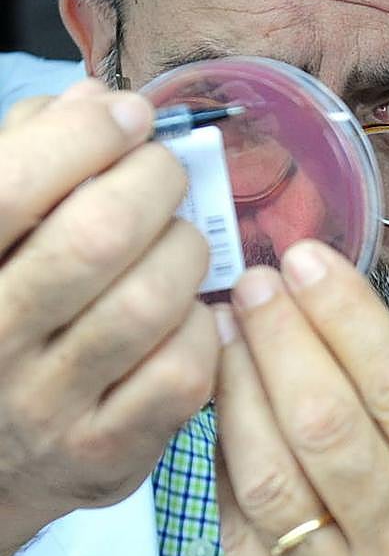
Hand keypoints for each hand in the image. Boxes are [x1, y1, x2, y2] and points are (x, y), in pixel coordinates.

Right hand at [0, 80, 217, 555]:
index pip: (9, 188)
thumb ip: (28, 159)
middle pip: (96, 237)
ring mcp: (43, 406)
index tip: (129, 116)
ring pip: (147, 304)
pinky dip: (203, 329)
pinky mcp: (104, 454)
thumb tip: (96, 101)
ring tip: (182, 241)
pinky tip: (190, 313)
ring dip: (184, 252)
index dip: (83, 135)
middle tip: (168, 173)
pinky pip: (181, 373)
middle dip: (153, 184)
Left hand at [214, 240, 388, 555]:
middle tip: (253, 284)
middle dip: (280, 336)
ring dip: (238, 388)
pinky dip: (225, 461)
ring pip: (272, 475)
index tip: (309, 261)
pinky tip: (221, 411)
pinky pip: (243, 535)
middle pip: (328, 424)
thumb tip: (340, 330)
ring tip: (225, 333)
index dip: (346, 314)